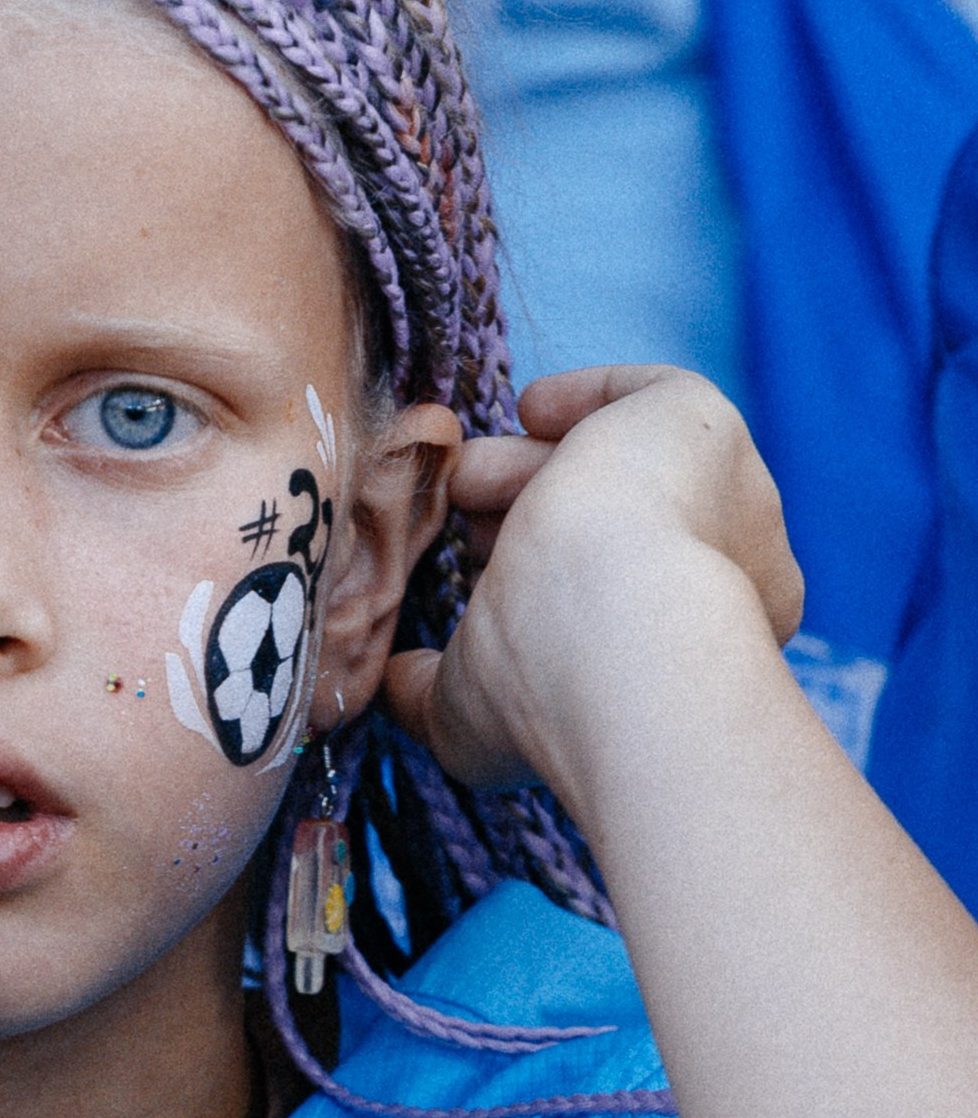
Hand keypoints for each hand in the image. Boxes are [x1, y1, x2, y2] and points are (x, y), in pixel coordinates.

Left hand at [379, 368, 802, 803]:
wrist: (625, 634)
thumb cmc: (551, 696)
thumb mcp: (468, 720)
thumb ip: (428, 694)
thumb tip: (391, 679)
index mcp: (689, 650)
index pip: (612, 595)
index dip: (537, 577)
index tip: (478, 572)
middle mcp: (724, 579)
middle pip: (616, 527)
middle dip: (530, 517)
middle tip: (459, 513)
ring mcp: (727, 501)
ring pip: (624, 469)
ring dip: (536, 466)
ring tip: (462, 471)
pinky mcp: (706, 430)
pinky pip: (652, 398)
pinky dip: (590, 397)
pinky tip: (532, 409)